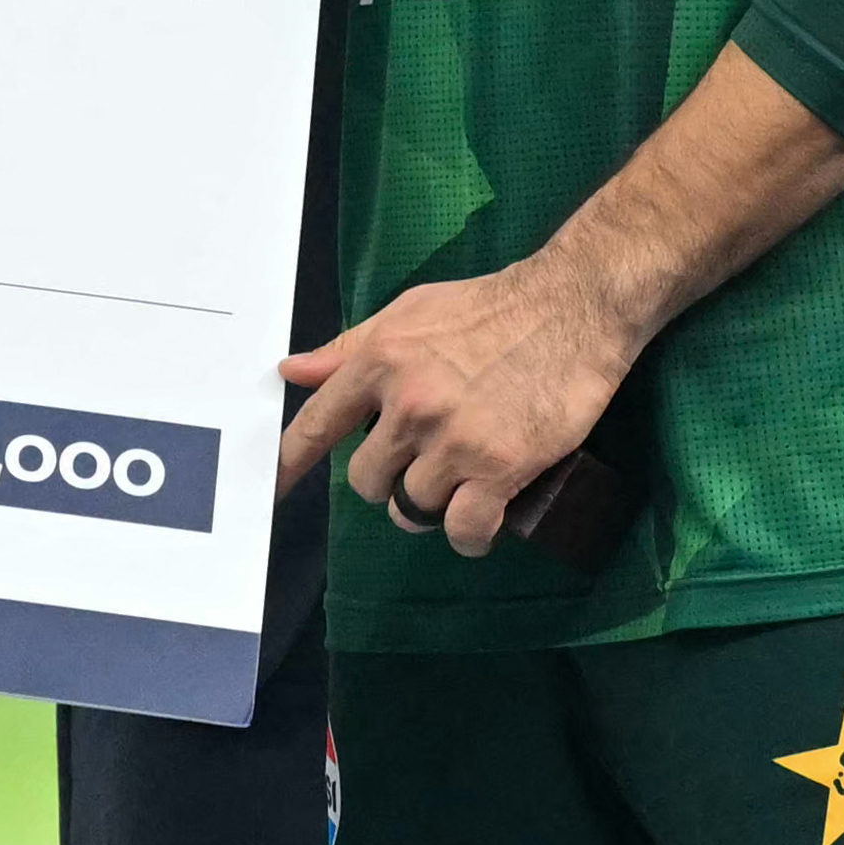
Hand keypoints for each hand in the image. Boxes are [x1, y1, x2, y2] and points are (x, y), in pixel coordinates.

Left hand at [276, 255, 637, 558]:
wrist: (572, 307)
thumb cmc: (487, 308)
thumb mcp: (407, 314)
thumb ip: (348, 348)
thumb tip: (291, 370)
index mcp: (378, 363)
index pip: (317, 425)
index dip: (289, 464)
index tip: (270, 490)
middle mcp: (408, 404)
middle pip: (368, 480)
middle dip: (389, 480)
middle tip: (420, 463)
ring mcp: (453, 439)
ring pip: (413, 507)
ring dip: (431, 506)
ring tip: (457, 484)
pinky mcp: (500, 467)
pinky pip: (464, 529)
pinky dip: (468, 537)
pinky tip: (478, 526)